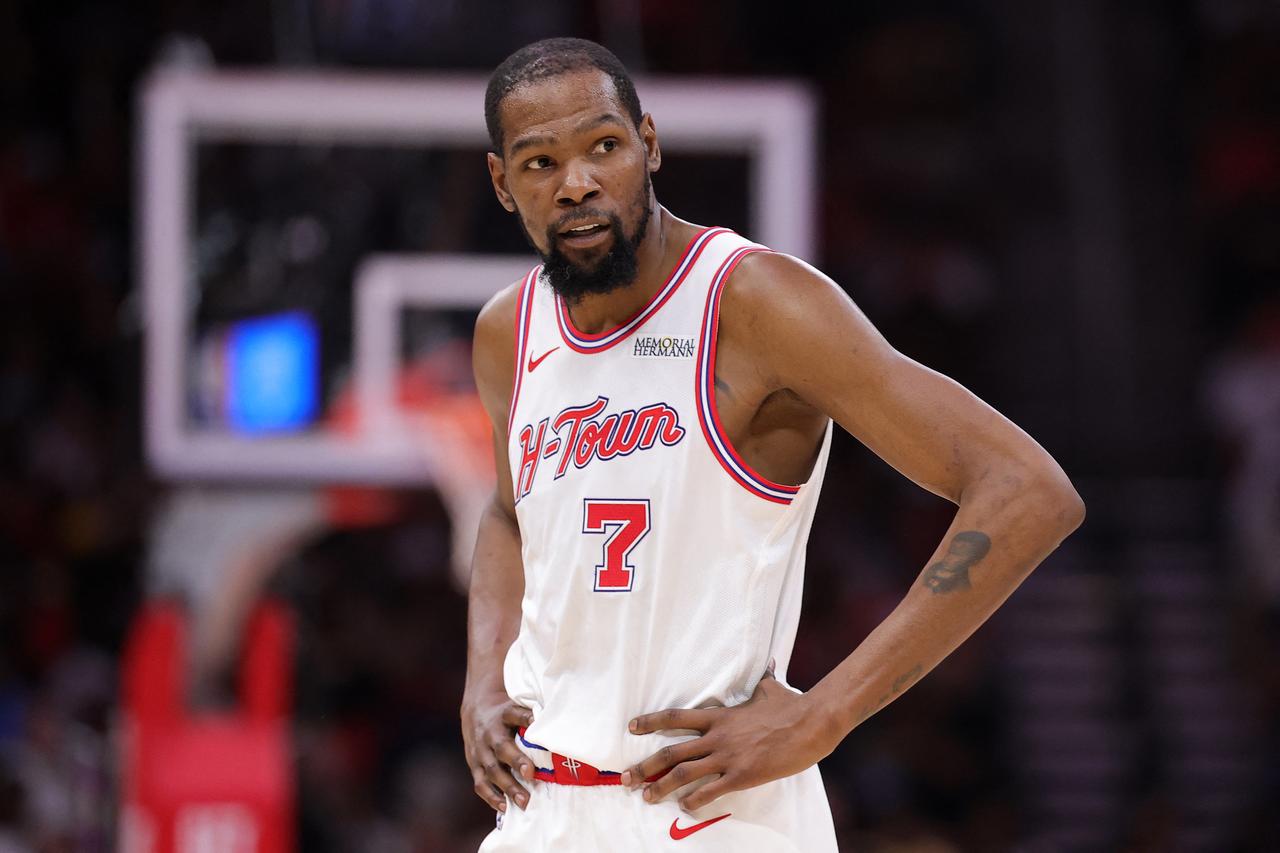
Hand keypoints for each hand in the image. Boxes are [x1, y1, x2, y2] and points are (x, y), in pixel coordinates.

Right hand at [460, 689, 536, 811]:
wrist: (476, 711)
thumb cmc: (506, 712)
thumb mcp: (517, 705)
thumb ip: (534, 714)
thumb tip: (563, 724)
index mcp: (504, 714)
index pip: (515, 714)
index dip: (526, 718)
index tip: (538, 724)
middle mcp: (490, 733)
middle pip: (501, 747)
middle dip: (516, 761)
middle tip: (531, 774)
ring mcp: (480, 751)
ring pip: (491, 770)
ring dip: (507, 787)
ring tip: (524, 802)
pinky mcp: (474, 765)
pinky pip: (480, 783)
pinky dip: (491, 797)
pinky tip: (505, 807)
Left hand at [619, 671, 836, 811]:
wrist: (811, 722)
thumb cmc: (791, 706)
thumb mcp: (771, 689)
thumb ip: (763, 680)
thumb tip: (769, 665)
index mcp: (719, 717)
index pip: (676, 717)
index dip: (651, 722)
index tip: (632, 727)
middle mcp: (717, 736)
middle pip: (671, 751)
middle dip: (645, 767)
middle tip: (626, 778)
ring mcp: (728, 756)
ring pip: (684, 773)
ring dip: (661, 788)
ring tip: (646, 798)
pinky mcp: (742, 775)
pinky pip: (711, 791)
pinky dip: (695, 801)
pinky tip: (685, 808)